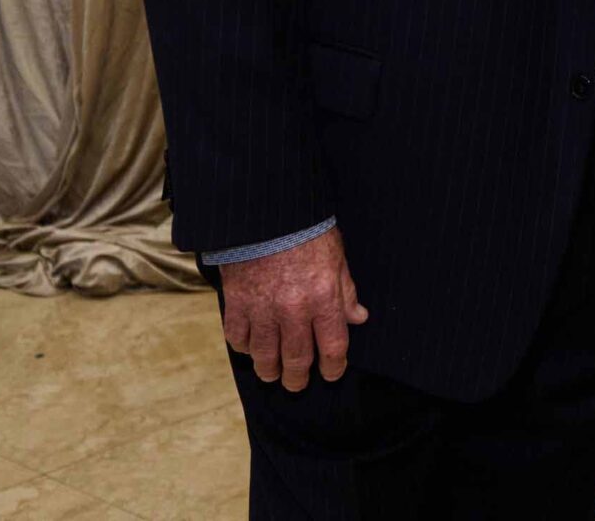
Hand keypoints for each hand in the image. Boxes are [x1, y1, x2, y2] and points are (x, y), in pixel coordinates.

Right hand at [219, 227, 368, 389]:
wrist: (266, 211)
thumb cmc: (306, 230)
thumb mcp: (337, 257)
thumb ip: (346, 291)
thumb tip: (358, 318)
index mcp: (324, 298)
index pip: (332, 348)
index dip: (333, 367)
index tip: (331, 373)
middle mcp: (294, 309)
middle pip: (297, 359)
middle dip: (298, 378)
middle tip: (297, 383)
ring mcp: (263, 308)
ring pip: (265, 356)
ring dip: (269, 370)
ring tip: (272, 373)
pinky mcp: (237, 302)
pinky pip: (237, 338)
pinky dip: (244, 347)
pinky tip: (250, 346)